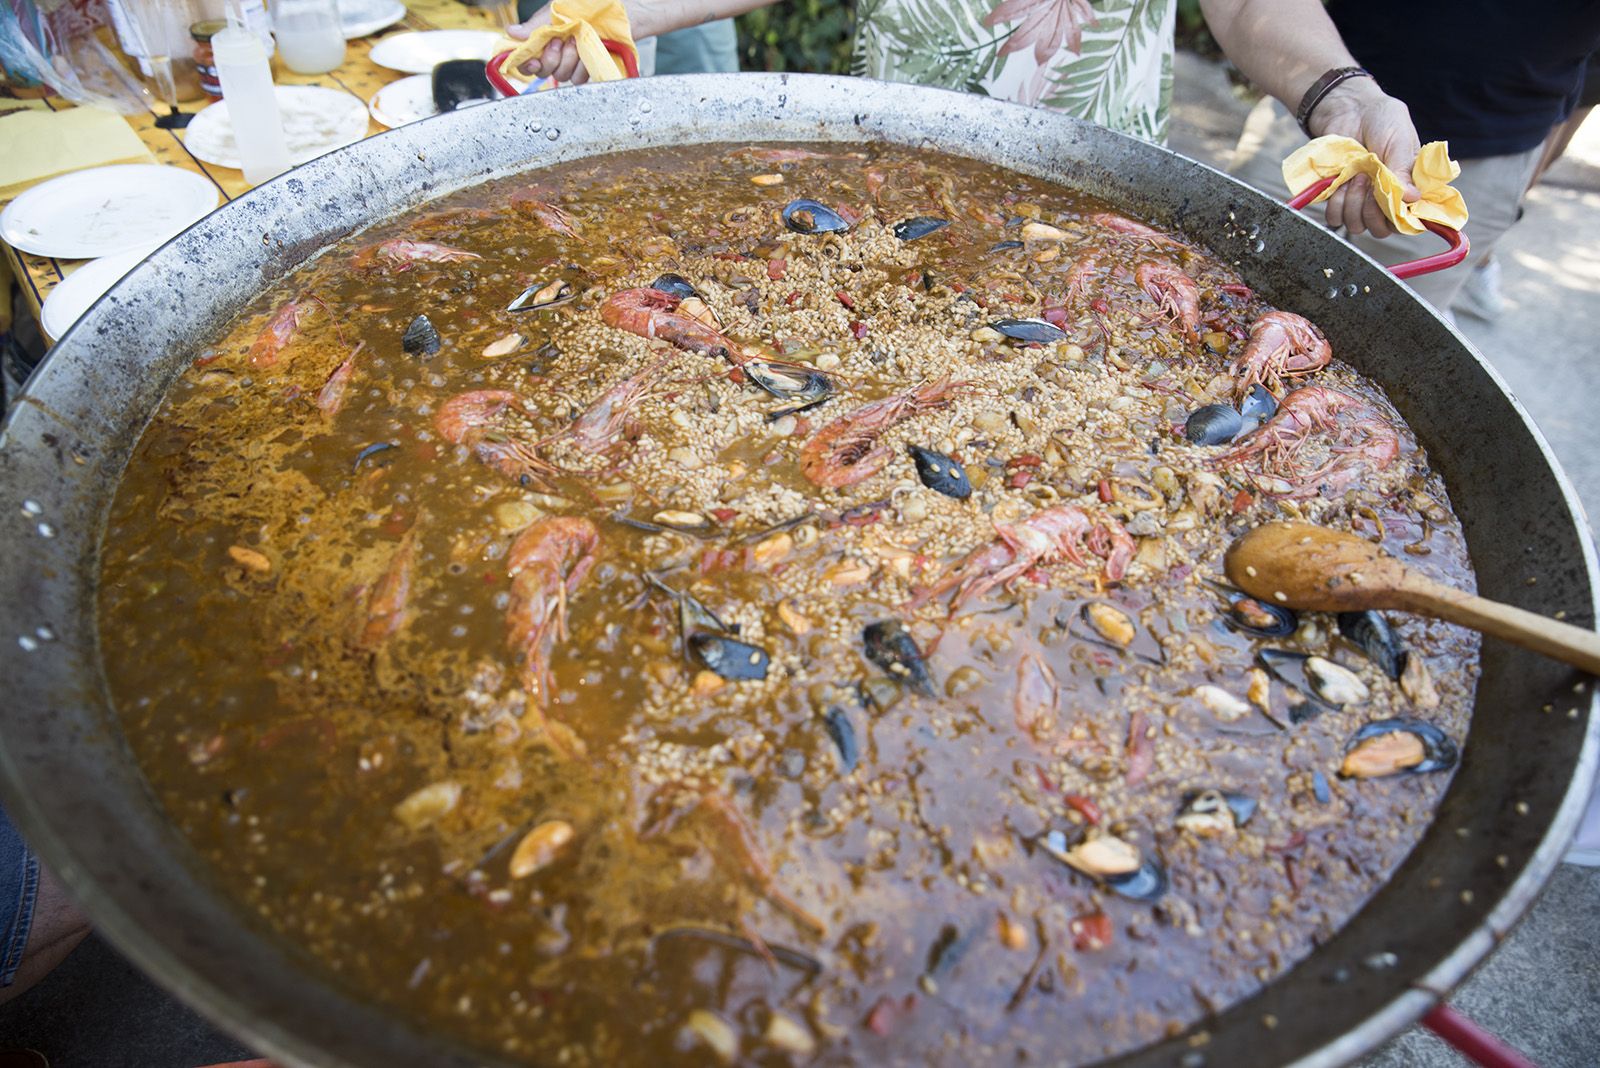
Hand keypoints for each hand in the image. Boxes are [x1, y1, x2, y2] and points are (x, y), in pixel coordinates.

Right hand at [507, 0, 670, 84]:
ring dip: (570, 60)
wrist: (627, 13)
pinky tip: (589, 53)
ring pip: (562, 75)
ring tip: (580, 42)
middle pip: (543, 71)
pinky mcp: (590, 69)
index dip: (526, 62)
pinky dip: (584, 67)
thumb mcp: (560, 10)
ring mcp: (574, 61)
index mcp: (547, 35)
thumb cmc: (596, 5)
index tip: (530, 59)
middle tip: (563, 42)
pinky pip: (580, 79)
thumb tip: (511, 33)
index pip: (527, 57)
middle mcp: (558, 50)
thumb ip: (537, 24)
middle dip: (551, 58)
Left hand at [1306, 77, 1420, 238]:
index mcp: (1408, 188)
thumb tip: (1413, 198)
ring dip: (1353, 204)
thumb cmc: (1381, 120)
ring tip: (1355, 175)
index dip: (1398, 218)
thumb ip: (1404, 169)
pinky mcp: (1339, 197)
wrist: (1348, 110)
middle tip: (1368, 181)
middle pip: (1381, 230)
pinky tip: (1341, 181)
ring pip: (1357, 226)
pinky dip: (1336, 202)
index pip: (1408, 221)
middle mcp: (1385, 199)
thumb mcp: (1399, 140)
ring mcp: (1361, 201)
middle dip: (1372, 211)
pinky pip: (1335, 218)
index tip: (1389, 199)